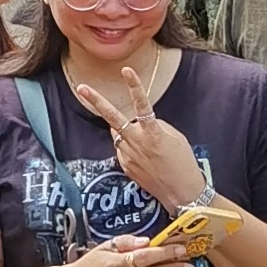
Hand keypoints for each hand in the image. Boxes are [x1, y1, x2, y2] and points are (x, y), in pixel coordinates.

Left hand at [70, 68, 206, 208]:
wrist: (183, 195)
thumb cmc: (184, 164)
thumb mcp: (175, 138)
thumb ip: (155, 126)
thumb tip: (140, 123)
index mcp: (153, 133)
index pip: (142, 104)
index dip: (134, 86)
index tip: (126, 70)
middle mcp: (137, 142)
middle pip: (112, 117)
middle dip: (96, 101)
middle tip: (82, 87)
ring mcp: (128, 155)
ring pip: (118, 133)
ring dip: (125, 130)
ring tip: (146, 144)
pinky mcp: (125, 166)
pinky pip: (123, 149)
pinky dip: (130, 147)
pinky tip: (146, 158)